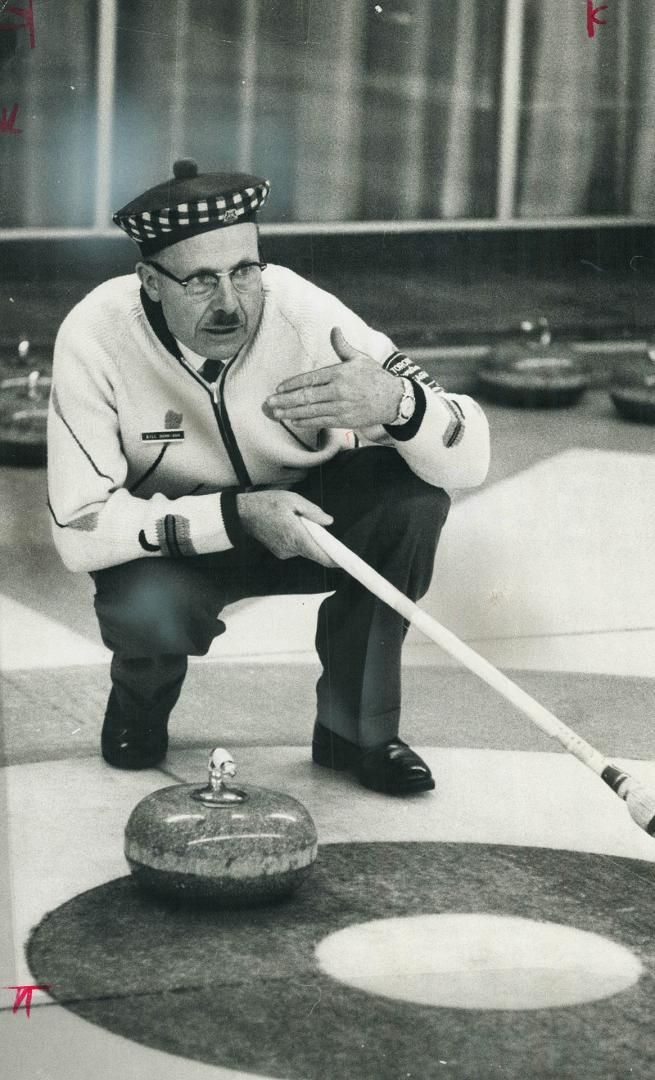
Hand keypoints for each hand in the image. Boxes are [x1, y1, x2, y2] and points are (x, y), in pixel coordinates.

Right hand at [236, 489, 335, 566]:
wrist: (242, 513)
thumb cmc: (267, 504)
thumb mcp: (293, 500)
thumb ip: (313, 512)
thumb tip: (328, 522)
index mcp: (297, 537)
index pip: (321, 556)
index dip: (335, 560)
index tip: (346, 561)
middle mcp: (291, 549)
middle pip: (315, 553)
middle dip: (322, 544)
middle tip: (323, 530)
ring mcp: (284, 553)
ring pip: (305, 549)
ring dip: (309, 539)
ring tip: (300, 522)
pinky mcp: (279, 552)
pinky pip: (296, 548)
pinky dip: (299, 540)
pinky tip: (292, 527)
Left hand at [264, 326, 402, 428]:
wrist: (395, 399)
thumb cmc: (375, 377)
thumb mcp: (360, 358)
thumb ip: (343, 346)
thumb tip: (334, 329)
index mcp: (340, 373)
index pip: (310, 379)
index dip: (292, 384)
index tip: (278, 387)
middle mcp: (339, 390)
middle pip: (306, 396)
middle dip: (285, 400)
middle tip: (269, 402)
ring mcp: (341, 407)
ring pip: (310, 411)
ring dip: (290, 412)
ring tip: (275, 413)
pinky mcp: (345, 420)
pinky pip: (321, 422)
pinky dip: (305, 422)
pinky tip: (293, 421)